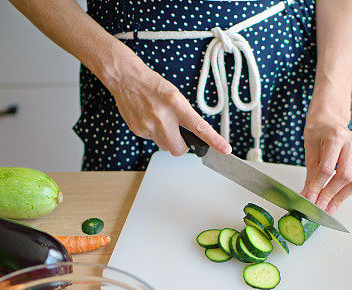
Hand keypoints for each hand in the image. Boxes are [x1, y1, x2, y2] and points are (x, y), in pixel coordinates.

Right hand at [105, 57, 231, 155]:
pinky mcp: (138, 130)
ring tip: (161, 123)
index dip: (214, 140)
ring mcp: (148, 125)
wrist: (126, 79)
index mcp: (177, 104)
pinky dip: (154, 134)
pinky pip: (152, 141)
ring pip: (165, 147)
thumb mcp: (175, 96)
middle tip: (180, 136)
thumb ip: (185, 116)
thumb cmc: (153, 86)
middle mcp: (163, 117)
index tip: (225, 149)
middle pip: (178, 149)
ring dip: (167, 140)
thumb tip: (193, 135)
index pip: (200, 127)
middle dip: (182, 146)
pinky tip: (149, 120)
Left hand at [301, 119, 351, 213]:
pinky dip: (346, 193)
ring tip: (328, 208)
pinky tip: (336, 199)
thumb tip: (307, 196)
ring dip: (340, 198)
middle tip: (319, 207)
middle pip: (344, 176)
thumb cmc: (318, 132)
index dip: (318, 186)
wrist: (330, 120)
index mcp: (335, 136)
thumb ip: (310, 174)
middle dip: (330, 195)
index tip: (310, 199)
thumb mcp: (309, 149)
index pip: (327, 168)